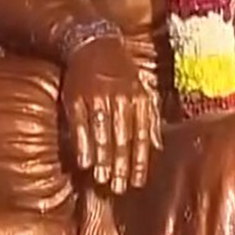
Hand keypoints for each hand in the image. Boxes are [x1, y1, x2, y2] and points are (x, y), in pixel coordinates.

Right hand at [61, 36, 160, 193]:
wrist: (94, 45)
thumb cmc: (122, 74)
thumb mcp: (142, 91)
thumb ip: (150, 118)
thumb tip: (158, 147)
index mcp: (139, 99)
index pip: (141, 136)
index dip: (139, 160)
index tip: (137, 182)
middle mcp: (120, 100)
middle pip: (121, 139)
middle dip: (120, 165)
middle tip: (118, 188)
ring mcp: (97, 99)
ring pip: (101, 134)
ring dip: (102, 159)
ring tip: (101, 180)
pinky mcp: (76, 98)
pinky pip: (80, 126)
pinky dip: (82, 145)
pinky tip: (83, 162)